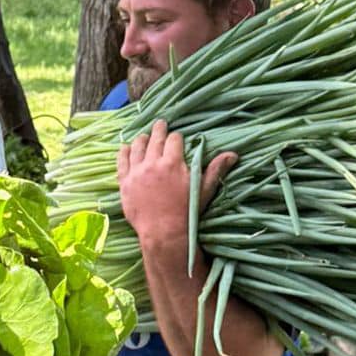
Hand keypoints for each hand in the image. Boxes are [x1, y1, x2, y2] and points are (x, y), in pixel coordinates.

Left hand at [117, 118, 235, 246]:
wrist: (163, 232)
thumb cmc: (186, 211)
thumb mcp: (203, 189)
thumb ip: (216, 170)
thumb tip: (233, 154)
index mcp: (172, 162)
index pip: (174, 140)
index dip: (176, 137)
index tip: (176, 138)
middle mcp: (152, 163)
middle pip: (155, 139)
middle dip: (159, 130)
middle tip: (160, 124)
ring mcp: (136, 173)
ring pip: (136, 147)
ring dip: (141, 139)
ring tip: (143, 136)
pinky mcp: (124, 183)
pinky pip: (121, 162)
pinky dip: (123, 153)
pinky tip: (125, 148)